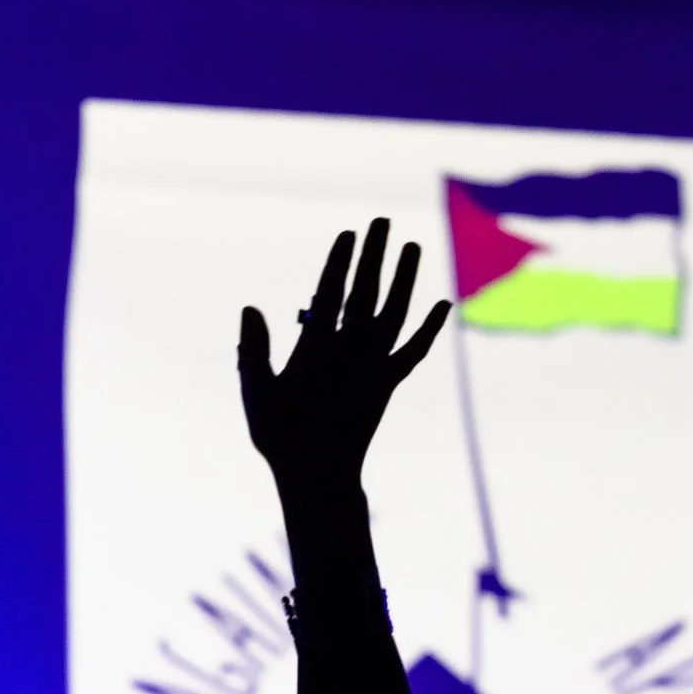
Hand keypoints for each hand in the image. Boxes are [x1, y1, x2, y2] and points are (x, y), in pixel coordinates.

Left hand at [239, 218, 450, 493]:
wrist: (310, 471)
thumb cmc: (278, 436)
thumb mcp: (258, 389)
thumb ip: (254, 350)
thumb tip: (249, 306)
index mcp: (312, 342)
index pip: (329, 290)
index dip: (338, 262)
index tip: (348, 234)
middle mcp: (344, 346)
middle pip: (363, 290)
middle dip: (372, 256)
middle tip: (380, 221)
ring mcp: (368, 363)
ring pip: (391, 311)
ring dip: (403, 280)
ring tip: (412, 246)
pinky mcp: (387, 383)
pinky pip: (413, 352)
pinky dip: (429, 331)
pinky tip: (443, 305)